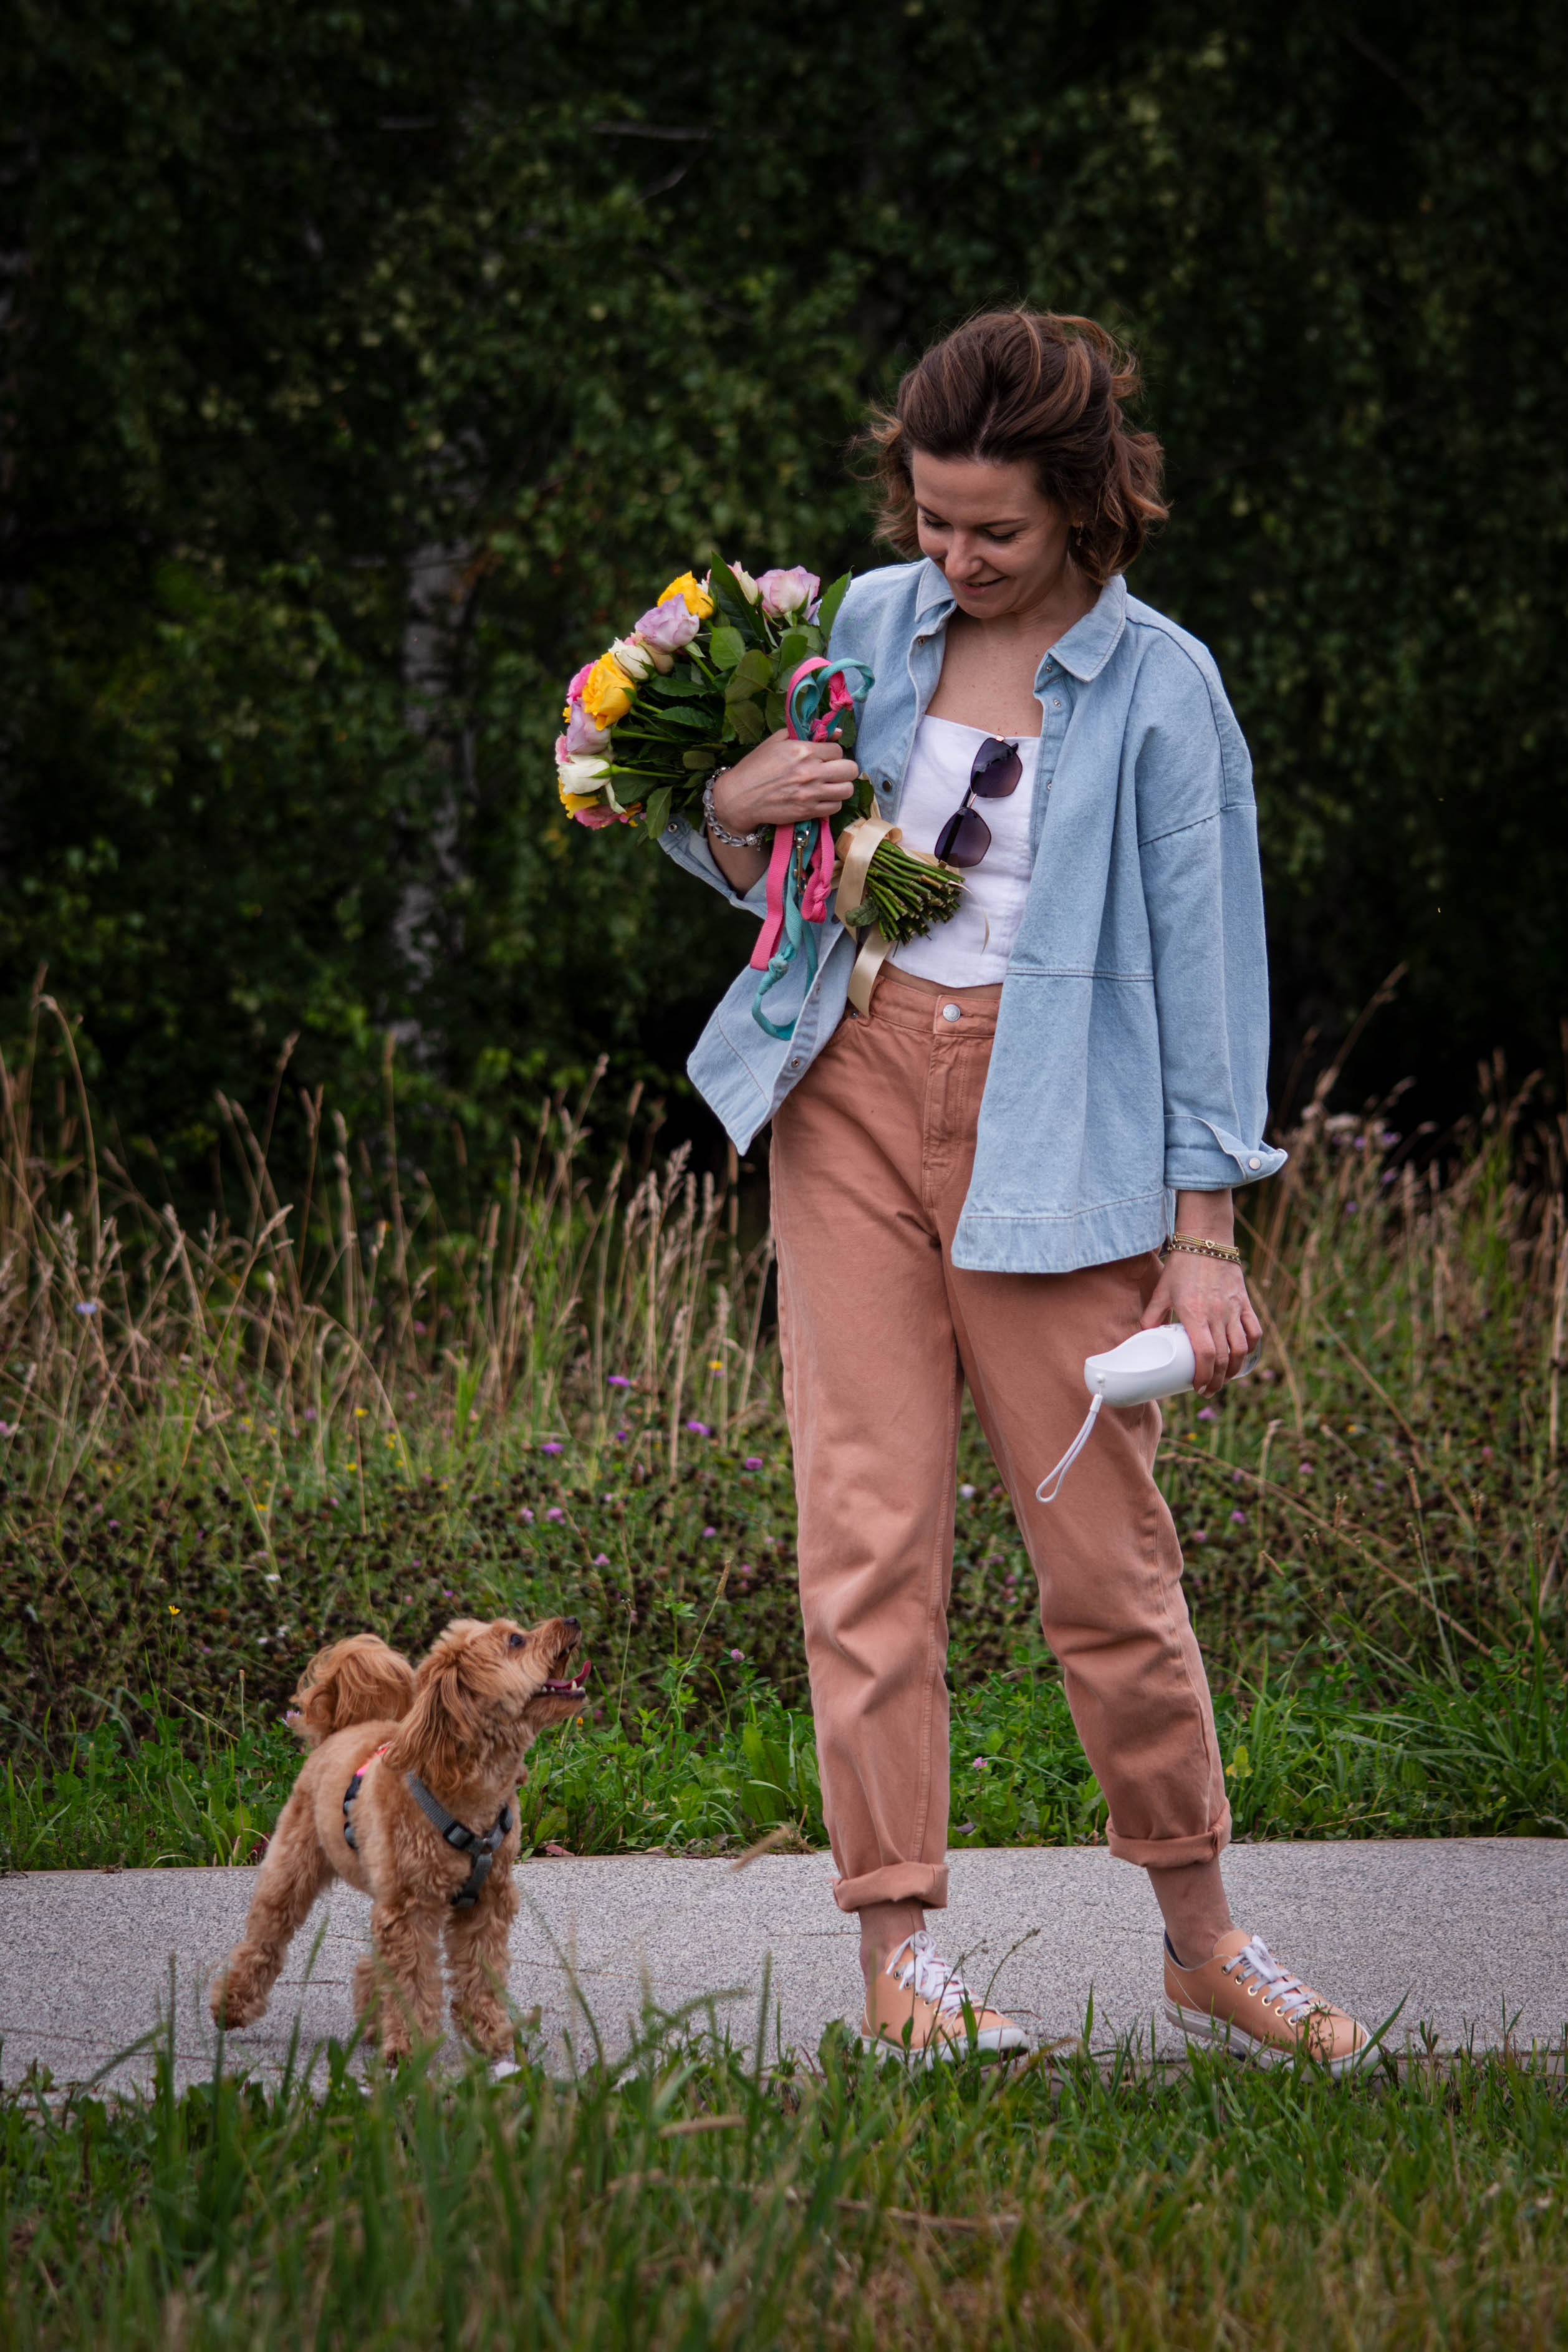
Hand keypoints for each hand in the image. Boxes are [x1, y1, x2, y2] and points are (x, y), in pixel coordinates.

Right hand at [709, 730, 859, 837]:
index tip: (824, 757)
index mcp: (803, 751)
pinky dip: (832, 803)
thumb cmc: (756, 766)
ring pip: (847, 790)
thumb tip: (835, 732)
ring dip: (841, 787)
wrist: (739, 797)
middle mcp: (811, 772)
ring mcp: (811, 794)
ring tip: (830, 786)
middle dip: (844, 769)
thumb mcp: (776, 741)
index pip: (838, 749)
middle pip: (850, 769)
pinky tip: (821, 798)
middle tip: (834, 771)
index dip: (832, 753)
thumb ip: (806, 733)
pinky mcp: (808, 812)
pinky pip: (835, 807)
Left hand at [1140, 1251, 1261, 1397]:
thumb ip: (1151, 1316)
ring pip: (1241, 1348)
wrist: (1206, 1240)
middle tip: (1209, 1389)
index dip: (1204, 1375)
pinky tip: (1243, 1356)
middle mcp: (1217, 1314)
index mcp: (1195, 1313)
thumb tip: (1142, 1337)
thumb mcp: (1161, 1291)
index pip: (1205, 1354)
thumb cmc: (1181, 1266)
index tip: (1198, 1387)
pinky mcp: (1245, 1302)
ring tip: (1225, 1378)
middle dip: (1217, 1380)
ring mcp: (1234, 1308)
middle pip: (1223, 1357)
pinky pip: (1254, 1330)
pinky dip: (1251, 1347)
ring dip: (1234, 1368)